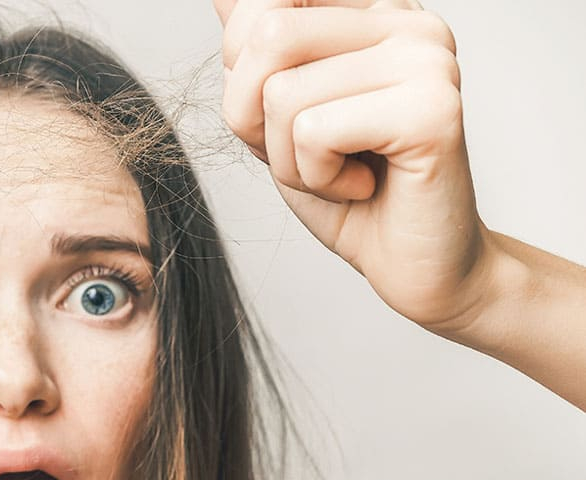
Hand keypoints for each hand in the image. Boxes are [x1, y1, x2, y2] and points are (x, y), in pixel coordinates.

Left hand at [213, 0, 491, 330]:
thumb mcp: (278, 111)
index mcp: (372, 9)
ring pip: (282, 93)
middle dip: (251, 113)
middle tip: (303, 149)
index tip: (283, 114)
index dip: (239, 69)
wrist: (412, 261)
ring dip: (288, 157)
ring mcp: (427, 59)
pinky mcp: (433, 110)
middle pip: (265, 35)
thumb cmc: (347, 186)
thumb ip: (258, 48)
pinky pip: (314, 132)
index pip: (264, 2)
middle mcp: (407, 19)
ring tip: (339, 170)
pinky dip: (316, 176)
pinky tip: (361, 185)